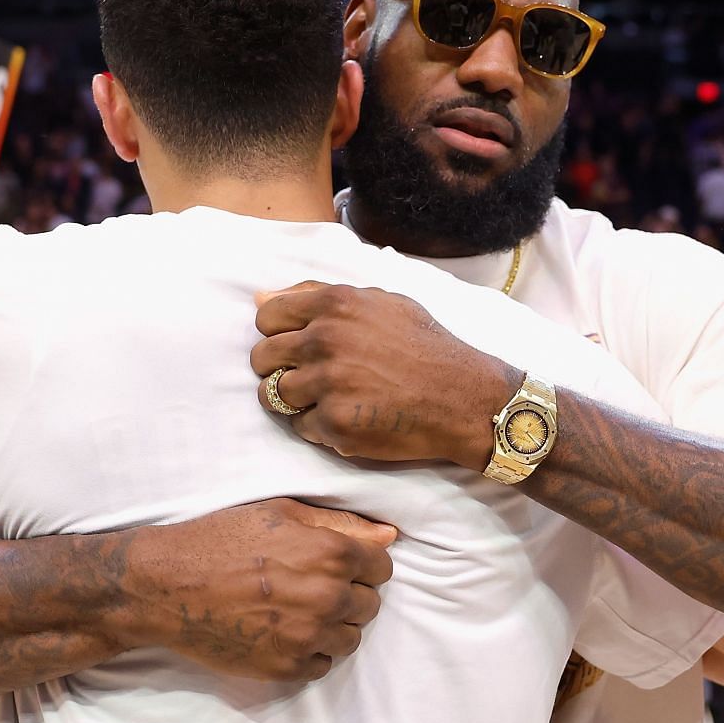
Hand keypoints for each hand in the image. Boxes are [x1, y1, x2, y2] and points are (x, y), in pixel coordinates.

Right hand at [115, 498, 396, 685]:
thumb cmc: (221, 539)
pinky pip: (322, 665)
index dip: (361, 565)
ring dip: (333, 627)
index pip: (382, 568)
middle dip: (348, 595)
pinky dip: (310, 653)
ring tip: (298, 612)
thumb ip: (343, 525)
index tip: (336, 565)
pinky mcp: (286, 668)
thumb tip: (390, 537)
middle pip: (370, 605)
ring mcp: (308, 637)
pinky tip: (283, 633)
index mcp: (332, 554)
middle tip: (310, 587)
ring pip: (350, 639)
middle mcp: (327, 597)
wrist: (166, 586)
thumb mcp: (281, 513)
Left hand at [251, 283, 518, 470]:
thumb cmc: (425, 347)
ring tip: (330, 399)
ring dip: (296, 400)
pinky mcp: (335, 424)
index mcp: (335, 305)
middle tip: (312, 377)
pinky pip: (301, 427)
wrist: (463, 397)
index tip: (296, 346)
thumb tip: (260, 298)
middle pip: (263, 357)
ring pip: (274, 395)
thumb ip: (318, 295)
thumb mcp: (381, 303)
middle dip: (279, 368)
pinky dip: (320, 427)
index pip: (267, 317)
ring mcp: (328, 384)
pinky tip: (351, 418)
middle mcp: (326, 340)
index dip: (277, 334)